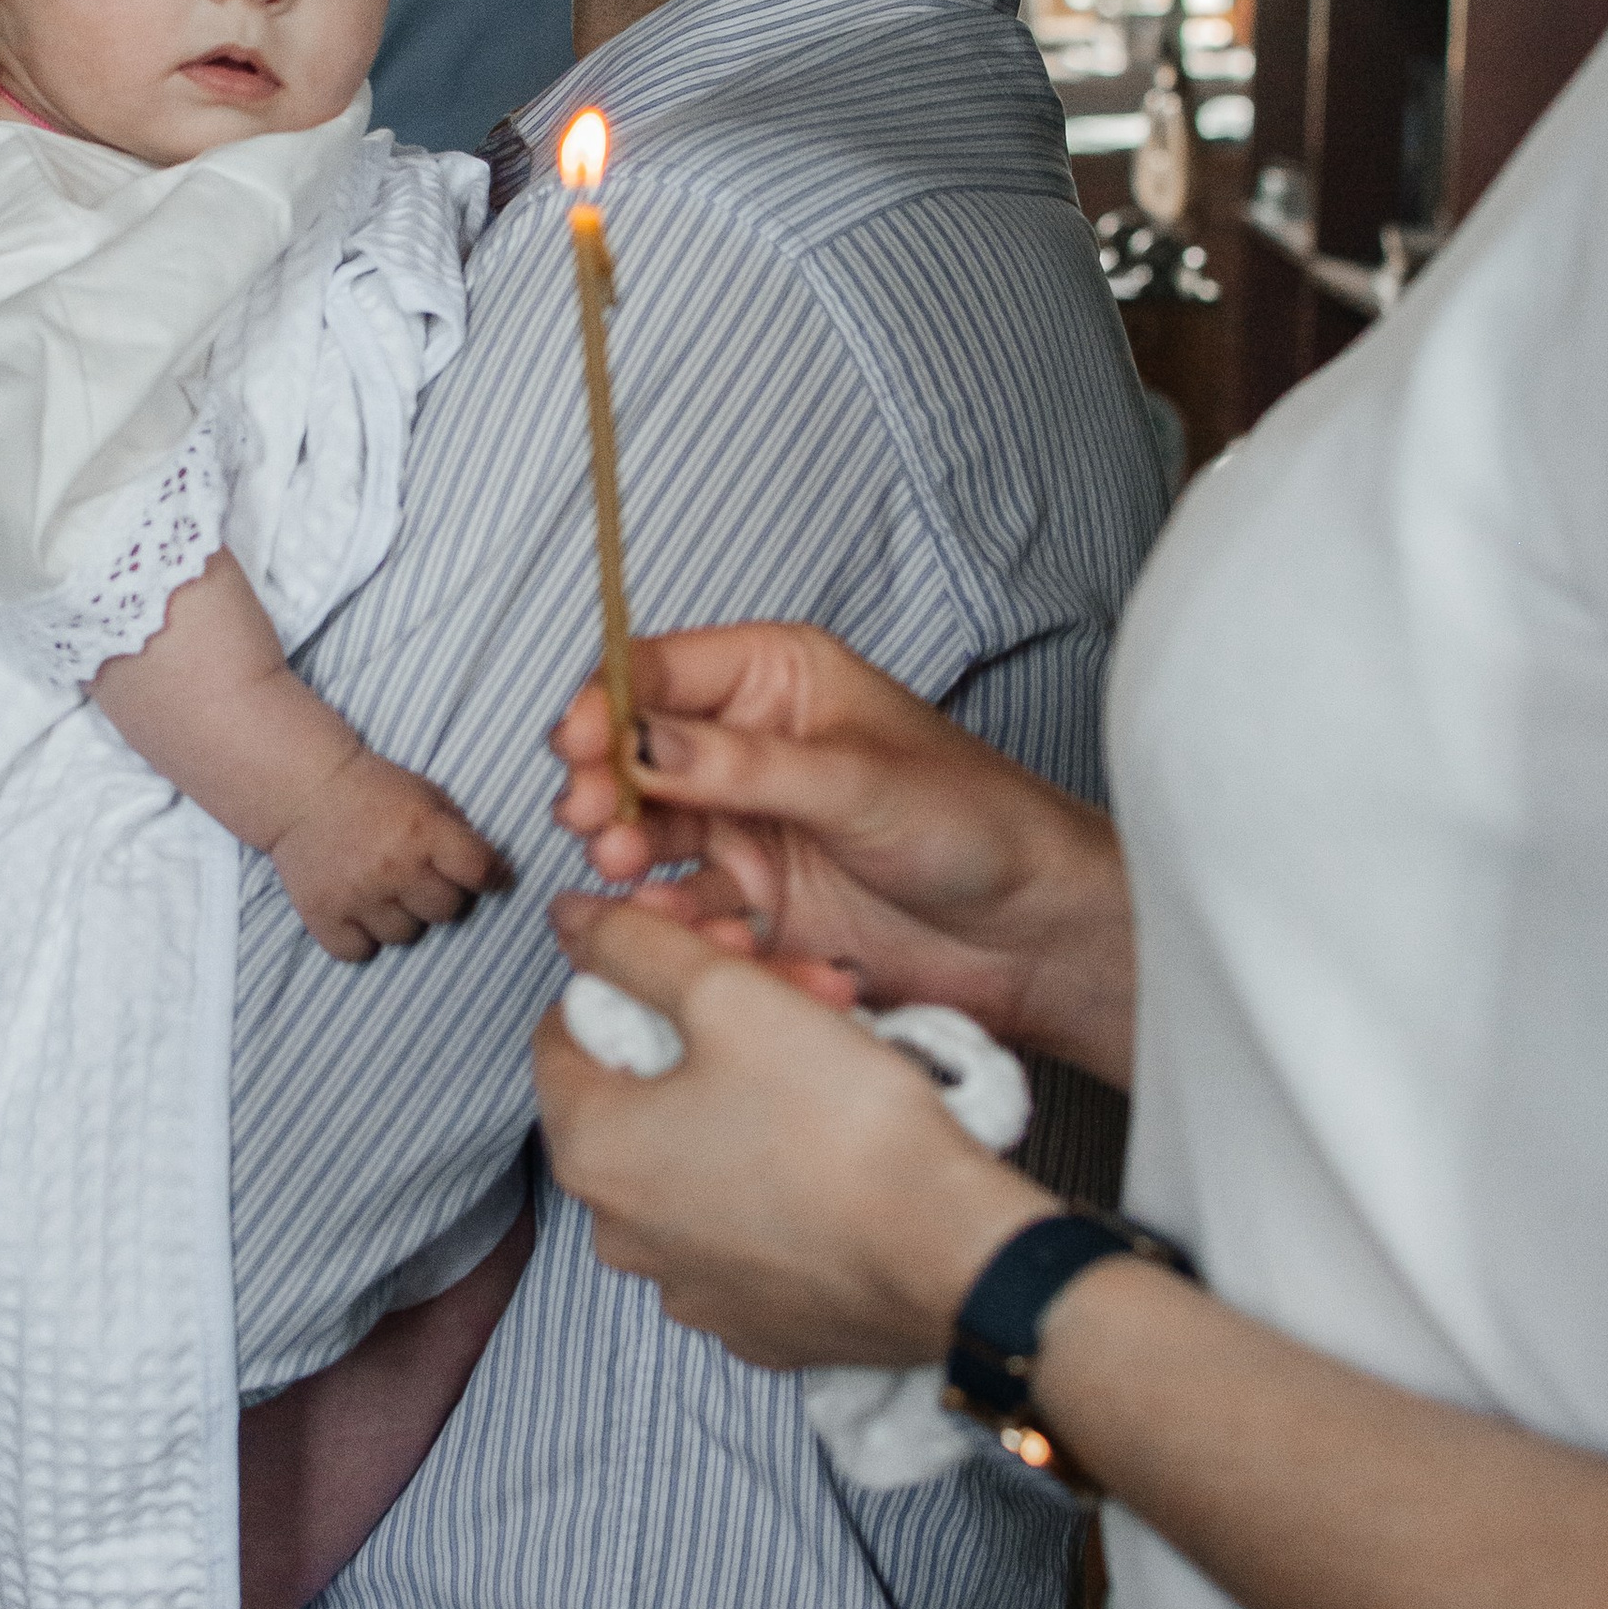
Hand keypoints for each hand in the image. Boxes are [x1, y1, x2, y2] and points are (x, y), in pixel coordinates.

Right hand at [269, 748, 505, 962]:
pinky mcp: (323, 915)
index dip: (486, 875)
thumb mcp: (426, 794)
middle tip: (416, 877)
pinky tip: (357, 911)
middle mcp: (394, 868)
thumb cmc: (372, 789)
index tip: (477, 875)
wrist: (303, 788)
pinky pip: (359, 951)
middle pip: (446, 911)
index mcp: (424, 832)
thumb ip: (457, 833)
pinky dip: (361, 937)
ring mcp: (358, 896)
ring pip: (404, 936)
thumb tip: (491, 874)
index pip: (481, 873)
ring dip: (399, 917)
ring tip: (382, 890)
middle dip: (437, 895)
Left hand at [533, 891, 1033, 1369]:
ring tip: (827, 1066)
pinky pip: (745, 1229)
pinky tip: (836, 1152)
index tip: (702, 965)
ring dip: (745, 1102)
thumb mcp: (729, 997)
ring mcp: (688, 1287)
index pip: (565, 1034)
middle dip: (705, 1034)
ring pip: (695, 1160)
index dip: (633, 980)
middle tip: (786, 997)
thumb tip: (573, 920)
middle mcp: (619, 1231)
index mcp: (592, 1150)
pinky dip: (775, 1181)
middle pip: (637, 1097)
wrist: (949, 1257)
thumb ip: (637, 948)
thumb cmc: (840, 1126)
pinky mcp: (755, 1323)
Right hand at [549, 622, 1135, 1087]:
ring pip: (644, 829)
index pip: (660, 672)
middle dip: (602, 785)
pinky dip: (671, 920)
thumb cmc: (976, 824)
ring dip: (623, 851)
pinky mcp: (751, 898)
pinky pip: (680, 904)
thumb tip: (641, 739)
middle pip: (633, 751)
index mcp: (778, 678)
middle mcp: (748, 744)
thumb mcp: (856, 781)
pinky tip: (686, 930)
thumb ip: (742, 764)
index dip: (606, 703)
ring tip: (623, 871)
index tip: (576, 745)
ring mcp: (745, 822)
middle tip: (589, 821)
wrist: (1031, 937)